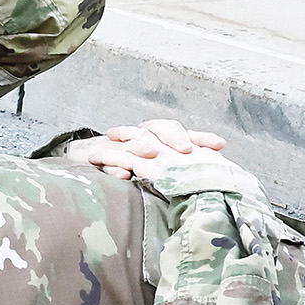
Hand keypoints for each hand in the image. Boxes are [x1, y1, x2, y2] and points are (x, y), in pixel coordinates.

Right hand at [61, 120, 229, 180]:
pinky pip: (105, 162)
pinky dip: (114, 168)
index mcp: (157, 140)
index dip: (199, 137)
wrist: (85, 160)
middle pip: (157, 129)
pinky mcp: (97, 158)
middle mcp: (139, 138)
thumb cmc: (128, 166)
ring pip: (131, 143)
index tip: (218, 145)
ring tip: (153, 155)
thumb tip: (213, 172)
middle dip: (172, 136)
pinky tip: (123, 175)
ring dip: (142, 147)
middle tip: (185, 150)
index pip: (181, 133)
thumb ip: (181, 170)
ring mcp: (118, 147)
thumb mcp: (158, 169)